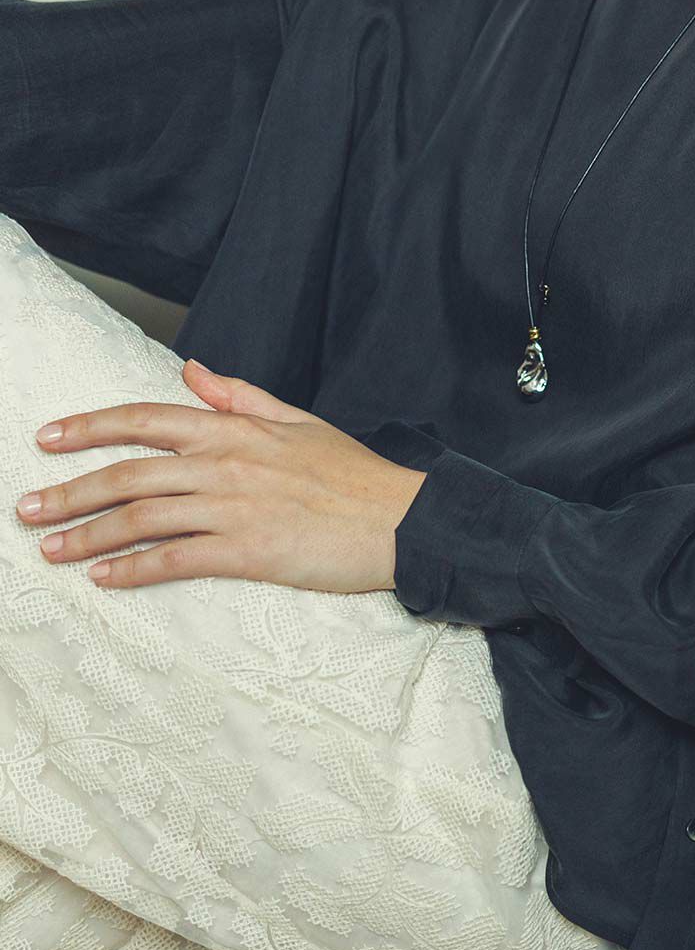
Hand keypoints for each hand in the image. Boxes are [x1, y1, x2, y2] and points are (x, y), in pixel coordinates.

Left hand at [14, 357, 427, 595]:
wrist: (401, 518)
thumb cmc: (353, 473)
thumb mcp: (297, 420)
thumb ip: (239, 397)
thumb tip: (193, 372)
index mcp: (235, 430)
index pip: (146, 420)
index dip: (90, 427)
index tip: (48, 438)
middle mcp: (225, 464)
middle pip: (129, 475)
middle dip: (69, 491)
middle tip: (25, 508)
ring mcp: (234, 508)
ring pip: (141, 519)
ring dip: (86, 535)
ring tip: (48, 549)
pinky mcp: (247, 552)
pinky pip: (175, 560)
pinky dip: (133, 570)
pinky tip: (103, 578)